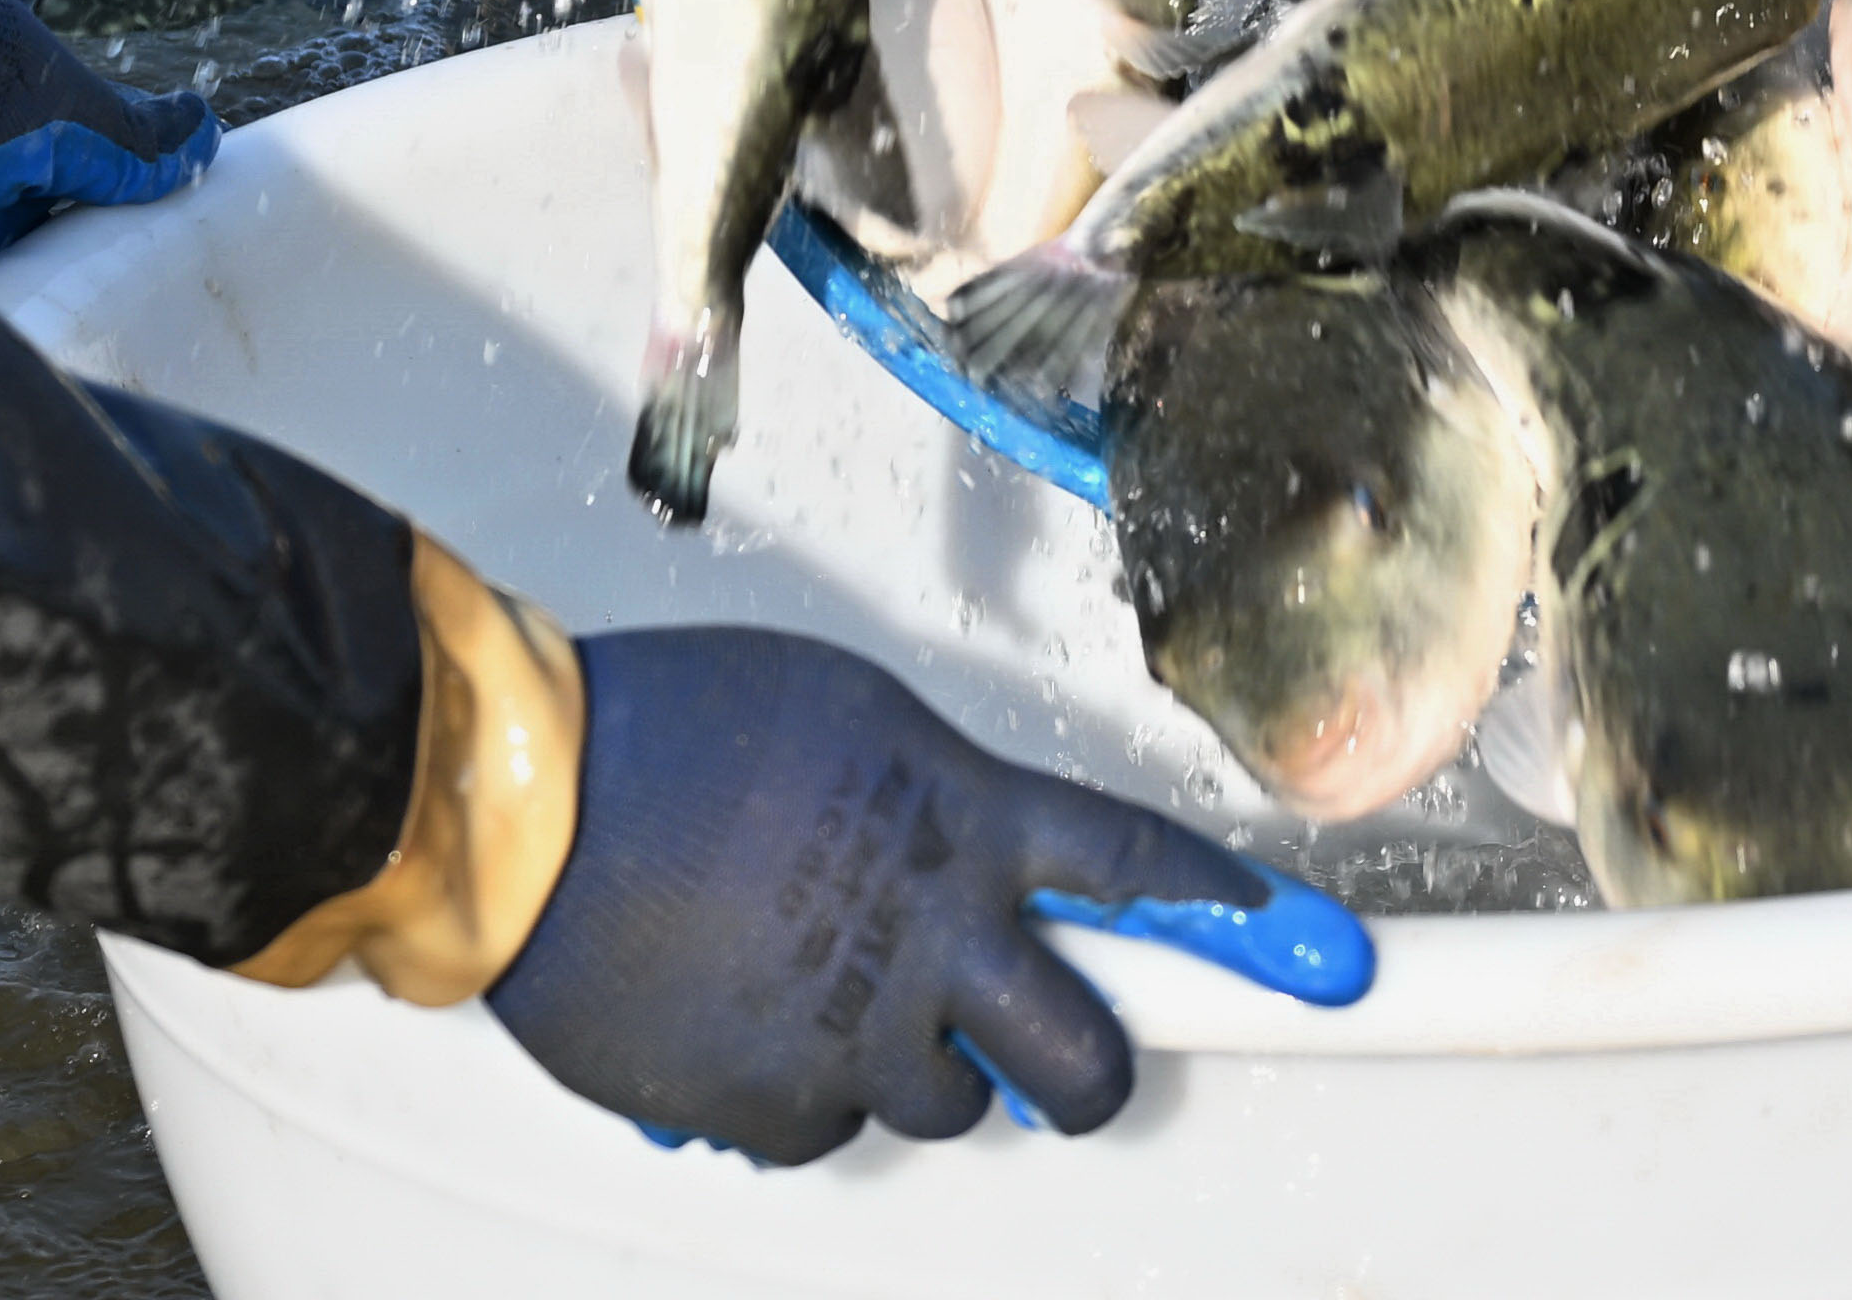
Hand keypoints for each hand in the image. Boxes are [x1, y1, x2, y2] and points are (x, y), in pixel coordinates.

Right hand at [483, 628, 1363, 1161]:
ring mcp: (855, 1032)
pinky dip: (800, 1096)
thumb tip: (963, 847)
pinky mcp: (769, 1104)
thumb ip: (934, 796)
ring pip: (950, 1103)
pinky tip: (748, 1027)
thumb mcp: (849, 720)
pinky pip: (824, 1132)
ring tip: (840, 1001)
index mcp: (968, 817)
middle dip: (1095, 1072)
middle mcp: (936, 934)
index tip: (1318, 959)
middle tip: (1079, 1066)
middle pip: (1082, 1055)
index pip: (1144, 873)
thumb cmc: (672, 730)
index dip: (1237, 923)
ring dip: (921, 1069)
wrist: (533, 809)